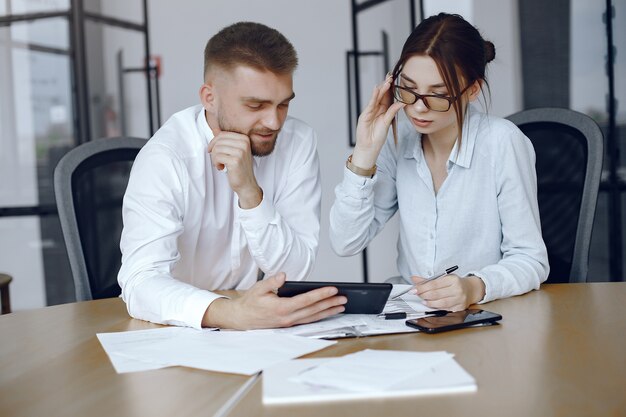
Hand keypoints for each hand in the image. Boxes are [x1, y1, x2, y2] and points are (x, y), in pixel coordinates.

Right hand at [202, 272, 347, 329]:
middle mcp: (288, 318)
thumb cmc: (250, 302)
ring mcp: (289, 323)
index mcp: (281, 308)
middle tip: (343, 298)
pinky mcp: (289, 325)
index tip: (333, 290)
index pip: (306, 300)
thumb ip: (272, 282)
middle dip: (330, 304)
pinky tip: (327, 313)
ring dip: (328, 312)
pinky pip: (308, 321)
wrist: (242, 319)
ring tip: (341, 307)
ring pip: (313, 318)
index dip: (321, 295)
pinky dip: (320, 317)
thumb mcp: (258, 288)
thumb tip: (283, 276)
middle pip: (313, 310)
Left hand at [207, 131, 262, 208]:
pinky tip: (221, 168)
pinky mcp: (235, 160)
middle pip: (219, 141)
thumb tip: (215, 129)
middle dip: (214, 151)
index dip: (214, 142)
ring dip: (215, 158)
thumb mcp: (233, 151)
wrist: (247, 184)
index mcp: (244, 139)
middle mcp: (244, 143)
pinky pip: (217, 157)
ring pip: (217, 148)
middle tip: (216, 159)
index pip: (223, 134)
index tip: (213, 151)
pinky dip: (216, 163)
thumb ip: (225, 140)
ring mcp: (240, 151)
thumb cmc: (239, 168)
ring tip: (220, 164)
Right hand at [351, 75, 405, 168]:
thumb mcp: (387, 122)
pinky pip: (370, 104)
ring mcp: (370, 111)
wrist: (369, 147)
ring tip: (387, 81)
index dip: (391, 89)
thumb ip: (392, 112)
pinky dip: (373, 96)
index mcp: (383, 111)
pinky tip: (376, 89)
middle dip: (386, 86)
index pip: (387, 97)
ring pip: (376, 98)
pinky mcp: (365, 115)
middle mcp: (376, 109)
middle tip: (391, 76)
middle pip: (381, 95)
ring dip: (381, 89)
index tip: (396, 80)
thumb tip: (402, 103)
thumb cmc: (378, 137)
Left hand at [410, 274, 485, 311]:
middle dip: (424, 295)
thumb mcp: (443, 278)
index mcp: (452, 279)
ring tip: (424, 301)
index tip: (414, 289)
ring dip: (429, 303)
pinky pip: (445, 308)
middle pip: (436, 294)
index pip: (434, 284)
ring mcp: (459, 299)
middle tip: (417, 294)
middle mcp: (457, 289)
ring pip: (440, 303)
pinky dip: (437, 307)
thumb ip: (428, 280)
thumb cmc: (455, 283)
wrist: (471, 289)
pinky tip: (432, 305)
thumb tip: (414, 279)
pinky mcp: (459, 307)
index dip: (422, 287)